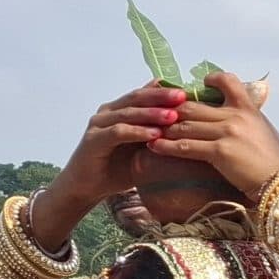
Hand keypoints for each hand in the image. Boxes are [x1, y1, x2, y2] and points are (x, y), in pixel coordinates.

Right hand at [39, 83, 185, 242]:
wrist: (89, 186)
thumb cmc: (119, 167)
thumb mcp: (145, 148)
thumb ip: (159, 133)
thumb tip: (188, 125)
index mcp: (121, 110)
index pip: (145, 94)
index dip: (166, 92)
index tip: (189, 92)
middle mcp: (109, 112)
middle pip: (137, 98)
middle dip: (161, 97)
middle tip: (183, 97)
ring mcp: (99, 124)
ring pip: (128, 113)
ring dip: (151, 113)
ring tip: (173, 116)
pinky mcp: (93, 139)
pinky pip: (118, 132)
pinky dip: (137, 131)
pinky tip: (154, 135)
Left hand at [146, 72, 278, 196]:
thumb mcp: (269, 134)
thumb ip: (254, 123)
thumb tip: (248, 124)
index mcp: (249, 109)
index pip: (228, 81)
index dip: (211, 80)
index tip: (200, 84)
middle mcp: (236, 116)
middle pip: (194, 105)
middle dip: (172, 109)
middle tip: (157, 114)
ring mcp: (227, 132)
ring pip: (185, 124)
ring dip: (165, 128)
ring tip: (150, 130)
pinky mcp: (219, 151)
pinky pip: (186, 146)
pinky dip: (166, 146)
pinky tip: (154, 146)